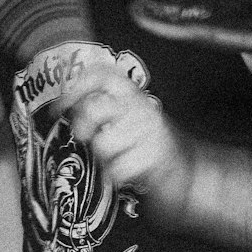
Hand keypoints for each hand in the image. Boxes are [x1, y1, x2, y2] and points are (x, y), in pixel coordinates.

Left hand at [58, 63, 193, 203]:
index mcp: (133, 95)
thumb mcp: (128, 118)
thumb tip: (65, 106)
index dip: (77, 86)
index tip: (61, 106)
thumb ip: (103, 109)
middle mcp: (141, 108)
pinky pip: (117, 169)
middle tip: (84, 136)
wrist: (189, 172)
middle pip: (95, 108)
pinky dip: (117, 176)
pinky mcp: (154, 157)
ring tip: (118, 157)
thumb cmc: (148, 146)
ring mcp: (149, 131)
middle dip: (82, 126)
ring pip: (103, 144)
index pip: (102, 74)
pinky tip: (129, 171)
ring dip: (104, 157)